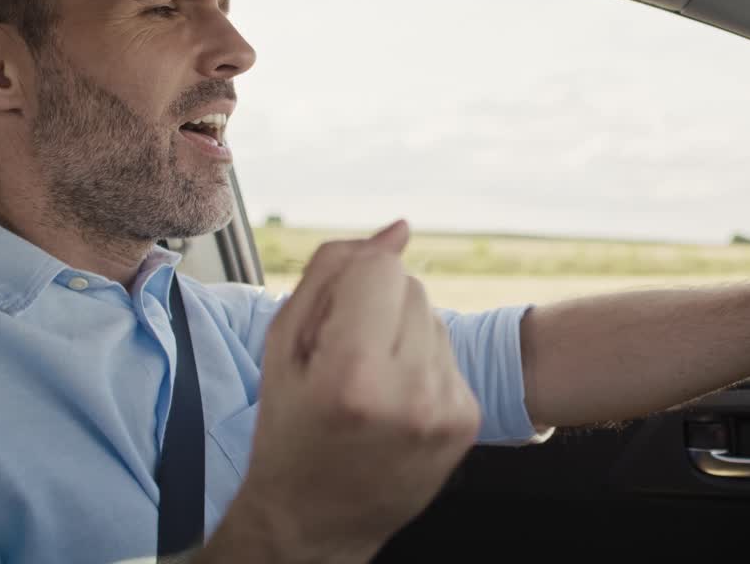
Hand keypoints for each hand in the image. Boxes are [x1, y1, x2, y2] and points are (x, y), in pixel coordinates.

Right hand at [205, 221, 479, 563]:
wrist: (316, 520)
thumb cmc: (289, 429)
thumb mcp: (283, 344)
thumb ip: (334, 273)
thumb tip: (399, 230)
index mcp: (351, 375)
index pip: (381, 267)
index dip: (348, 284)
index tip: (329, 324)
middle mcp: (409, 393)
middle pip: (411, 286)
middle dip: (377, 308)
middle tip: (345, 361)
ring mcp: (444, 409)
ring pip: (435, 316)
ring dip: (403, 335)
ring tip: (371, 384)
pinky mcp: (467, 420)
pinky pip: (449, 353)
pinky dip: (423, 365)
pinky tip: (396, 401)